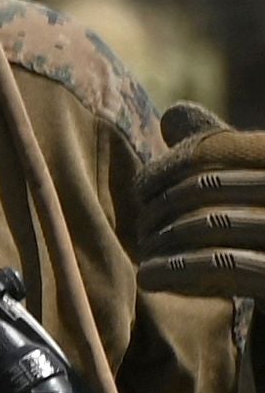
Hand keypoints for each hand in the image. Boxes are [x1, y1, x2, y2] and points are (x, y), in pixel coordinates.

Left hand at [137, 113, 264, 295]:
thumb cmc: (262, 235)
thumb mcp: (247, 186)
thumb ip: (217, 150)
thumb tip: (174, 114)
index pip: (211, 150)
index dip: (166, 170)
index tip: (141, 192)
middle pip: (205, 187)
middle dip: (161, 209)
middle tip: (140, 231)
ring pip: (209, 224)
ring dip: (163, 241)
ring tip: (144, 256)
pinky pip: (222, 264)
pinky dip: (177, 270)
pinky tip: (150, 278)